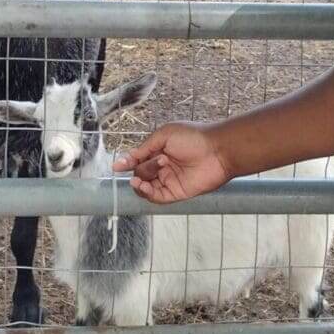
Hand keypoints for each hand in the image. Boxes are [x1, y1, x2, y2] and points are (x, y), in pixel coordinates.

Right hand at [113, 122, 231, 203]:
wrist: (217, 150)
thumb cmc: (193, 138)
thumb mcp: (164, 136)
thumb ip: (143, 149)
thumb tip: (124, 159)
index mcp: (160, 151)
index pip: (138, 160)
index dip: (127, 163)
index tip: (116, 167)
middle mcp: (163, 167)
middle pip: (140, 173)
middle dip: (143, 168)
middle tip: (160, 160)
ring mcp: (169, 180)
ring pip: (145, 186)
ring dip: (141, 182)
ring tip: (142, 178)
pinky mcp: (176, 193)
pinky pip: (156, 197)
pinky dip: (146, 193)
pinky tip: (143, 186)